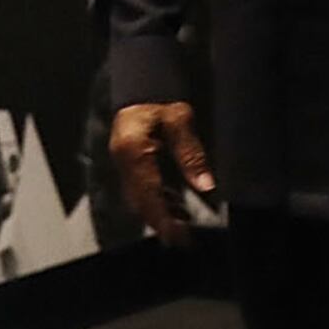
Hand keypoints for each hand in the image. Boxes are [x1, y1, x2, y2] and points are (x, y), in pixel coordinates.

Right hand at [107, 98, 213, 246]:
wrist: (142, 87)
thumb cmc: (161, 100)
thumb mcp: (180, 120)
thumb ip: (191, 152)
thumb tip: (205, 185)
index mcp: (133, 150)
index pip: (149, 193)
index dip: (164, 219)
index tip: (181, 237)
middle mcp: (123, 161)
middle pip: (141, 202)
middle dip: (162, 224)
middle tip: (186, 241)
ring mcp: (123, 164)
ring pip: (140, 200)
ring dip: (161, 216)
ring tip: (186, 228)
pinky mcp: (129, 165)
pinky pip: (141, 192)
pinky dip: (159, 204)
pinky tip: (178, 209)